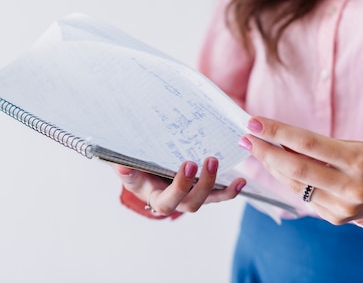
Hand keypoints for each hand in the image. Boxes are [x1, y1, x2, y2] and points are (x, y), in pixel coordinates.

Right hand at [114, 157, 246, 215]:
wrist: (142, 169)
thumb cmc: (135, 171)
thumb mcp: (127, 171)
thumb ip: (125, 170)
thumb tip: (121, 167)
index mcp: (157, 198)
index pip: (168, 201)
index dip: (180, 186)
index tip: (188, 165)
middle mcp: (176, 201)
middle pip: (193, 202)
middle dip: (204, 184)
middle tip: (209, 160)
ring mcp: (191, 196)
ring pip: (208, 199)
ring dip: (220, 187)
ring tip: (231, 172)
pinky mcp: (202, 189)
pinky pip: (218, 194)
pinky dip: (230, 190)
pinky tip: (241, 181)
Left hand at [239, 117, 362, 224]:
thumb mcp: (347, 146)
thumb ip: (313, 146)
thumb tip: (273, 138)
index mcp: (357, 161)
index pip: (308, 143)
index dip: (277, 131)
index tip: (253, 121)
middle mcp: (350, 186)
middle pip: (296, 168)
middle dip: (266, 151)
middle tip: (246, 138)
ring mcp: (342, 207)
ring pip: (295, 184)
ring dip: (271, 166)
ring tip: (255, 149)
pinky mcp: (335, 218)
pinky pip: (302, 196)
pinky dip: (286, 180)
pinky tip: (274, 167)